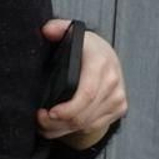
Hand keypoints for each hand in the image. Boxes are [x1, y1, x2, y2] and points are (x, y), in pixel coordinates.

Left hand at [37, 21, 127, 148]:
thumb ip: (57, 28)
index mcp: (99, 62)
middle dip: (57, 123)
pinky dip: (75, 130)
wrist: (107, 55)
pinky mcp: (119, 107)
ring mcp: (117, 96)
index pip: (86, 93)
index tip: (48, 113)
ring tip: (44, 125)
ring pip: (87, 123)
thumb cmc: (85, 47)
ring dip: (63, 129)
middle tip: (39, 121)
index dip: (67, 109)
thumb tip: (47, 31)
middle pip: (84, 114)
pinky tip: (59, 126)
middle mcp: (112, 81)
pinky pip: (94, 125)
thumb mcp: (71, 33)